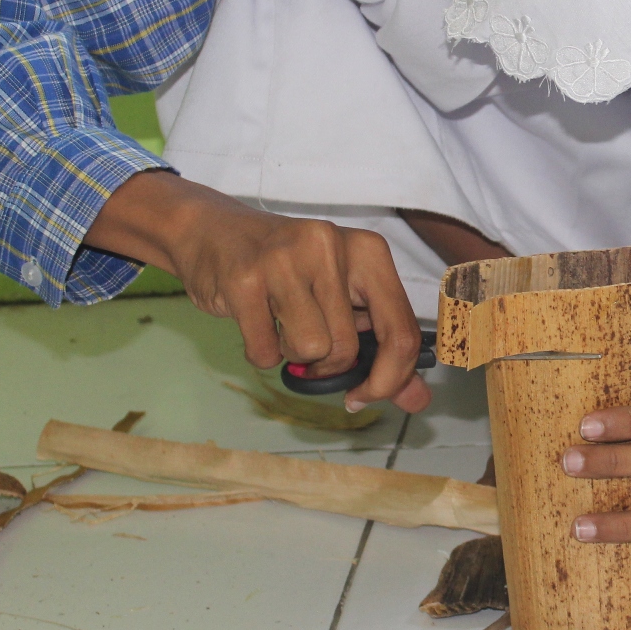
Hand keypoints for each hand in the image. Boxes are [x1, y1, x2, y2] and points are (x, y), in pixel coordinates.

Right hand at [84, 171, 430, 412]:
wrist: (212, 230)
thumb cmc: (289, 268)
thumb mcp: (344, 294)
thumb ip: (383, 345)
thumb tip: (418, 399)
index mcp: (368, 250)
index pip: (399, 331)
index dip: (388, 379)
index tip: (365, 395)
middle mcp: (330, 246)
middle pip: (348, 348)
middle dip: (327, 364)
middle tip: (308, 343)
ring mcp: (285, 260)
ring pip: (310, 350)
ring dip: (294, 355)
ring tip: (281, 323)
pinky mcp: (243, 280)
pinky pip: (266, 352)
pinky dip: (261, 352)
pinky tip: (255, 320)